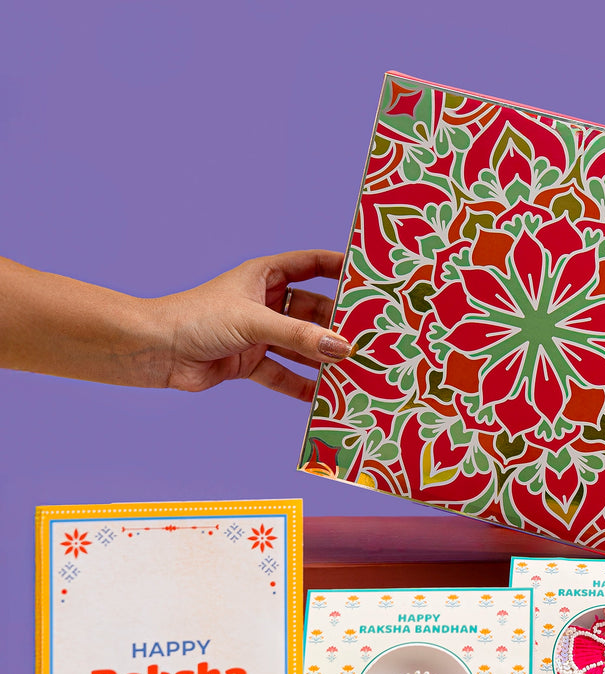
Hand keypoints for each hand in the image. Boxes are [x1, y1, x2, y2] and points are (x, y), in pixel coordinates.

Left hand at [148, 249, 350, 400]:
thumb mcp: (255, 322)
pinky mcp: (250, 362)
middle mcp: (265, 302)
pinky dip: (301, 385)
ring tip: (353, 369)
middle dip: (337, 324)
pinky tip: (322, 397)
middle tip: (368, 336)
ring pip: (301, 345)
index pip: (311, 264)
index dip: (338, 268)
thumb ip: (300, 337)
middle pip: (313, 311)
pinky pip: (284, 374)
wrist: (155, 350)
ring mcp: (259, 333)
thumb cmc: (197, 318)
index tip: (368, 277)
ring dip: (322, 358)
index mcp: (264, 275)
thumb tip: (342, 348)